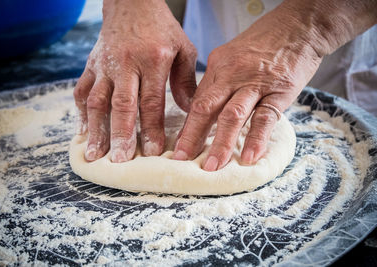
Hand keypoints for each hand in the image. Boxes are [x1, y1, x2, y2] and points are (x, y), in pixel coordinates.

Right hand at [74, 0, 196, 161]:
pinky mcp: (91, 65)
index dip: (152, 128)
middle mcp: (127, 63)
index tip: (154, 151)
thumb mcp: (183, 48)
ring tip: (94, 154)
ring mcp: (105, 65)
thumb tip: (189, 112)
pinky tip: (83, 132)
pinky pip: (82, 90)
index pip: (152, 101)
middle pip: (122, 104)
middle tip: (120, 160)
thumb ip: (186, 80)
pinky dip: (81, 112)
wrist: (132, 3)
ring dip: (96, 129)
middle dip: (120, 135)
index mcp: (154, 60)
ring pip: (97, 101)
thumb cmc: (161, 28)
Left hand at [173, 3, 323, 170]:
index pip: (197, 102)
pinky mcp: (279, 91)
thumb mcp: (233, 57)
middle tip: (182, 160)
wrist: (299, 27)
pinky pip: (265, 117)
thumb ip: (219, 83)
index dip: (186, 126)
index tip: (178, 148)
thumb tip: (204, 108)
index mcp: (218, 68)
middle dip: (192, 136)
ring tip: (213, 166)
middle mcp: (232, 75)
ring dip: (221, 143)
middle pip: (206, 109)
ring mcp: (255, 83)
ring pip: (232, 116)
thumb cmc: (264, 44)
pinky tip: (250, 156)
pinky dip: (256, 138)